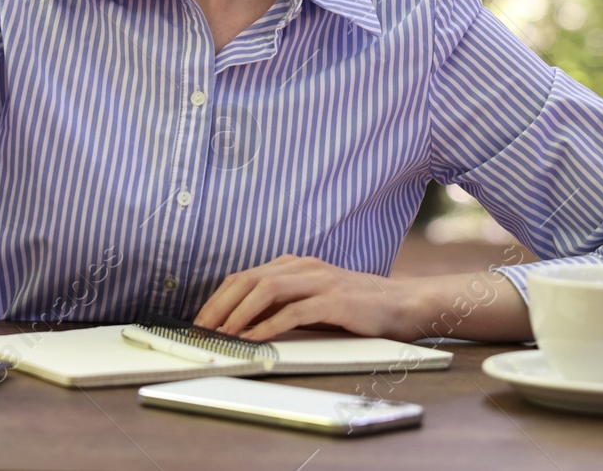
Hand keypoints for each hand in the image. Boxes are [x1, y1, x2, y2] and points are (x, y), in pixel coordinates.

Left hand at [192, 256, 424, 342]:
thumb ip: (282, 306)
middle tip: (201, 330)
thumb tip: (243, 325)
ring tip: (223, 334)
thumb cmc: (355, 308)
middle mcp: (303, 267)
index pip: (244, 276)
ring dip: (239, 314)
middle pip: (248, 280)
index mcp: (293, 265)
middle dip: (219, 306)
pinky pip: (294, 311)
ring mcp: (319, 280)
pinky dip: (269, 325)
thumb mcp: (312, 302)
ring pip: (266, 290)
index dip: (218, 298)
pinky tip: (255, 338)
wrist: (402, 304)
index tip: (200, 321)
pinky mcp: (335, 300)